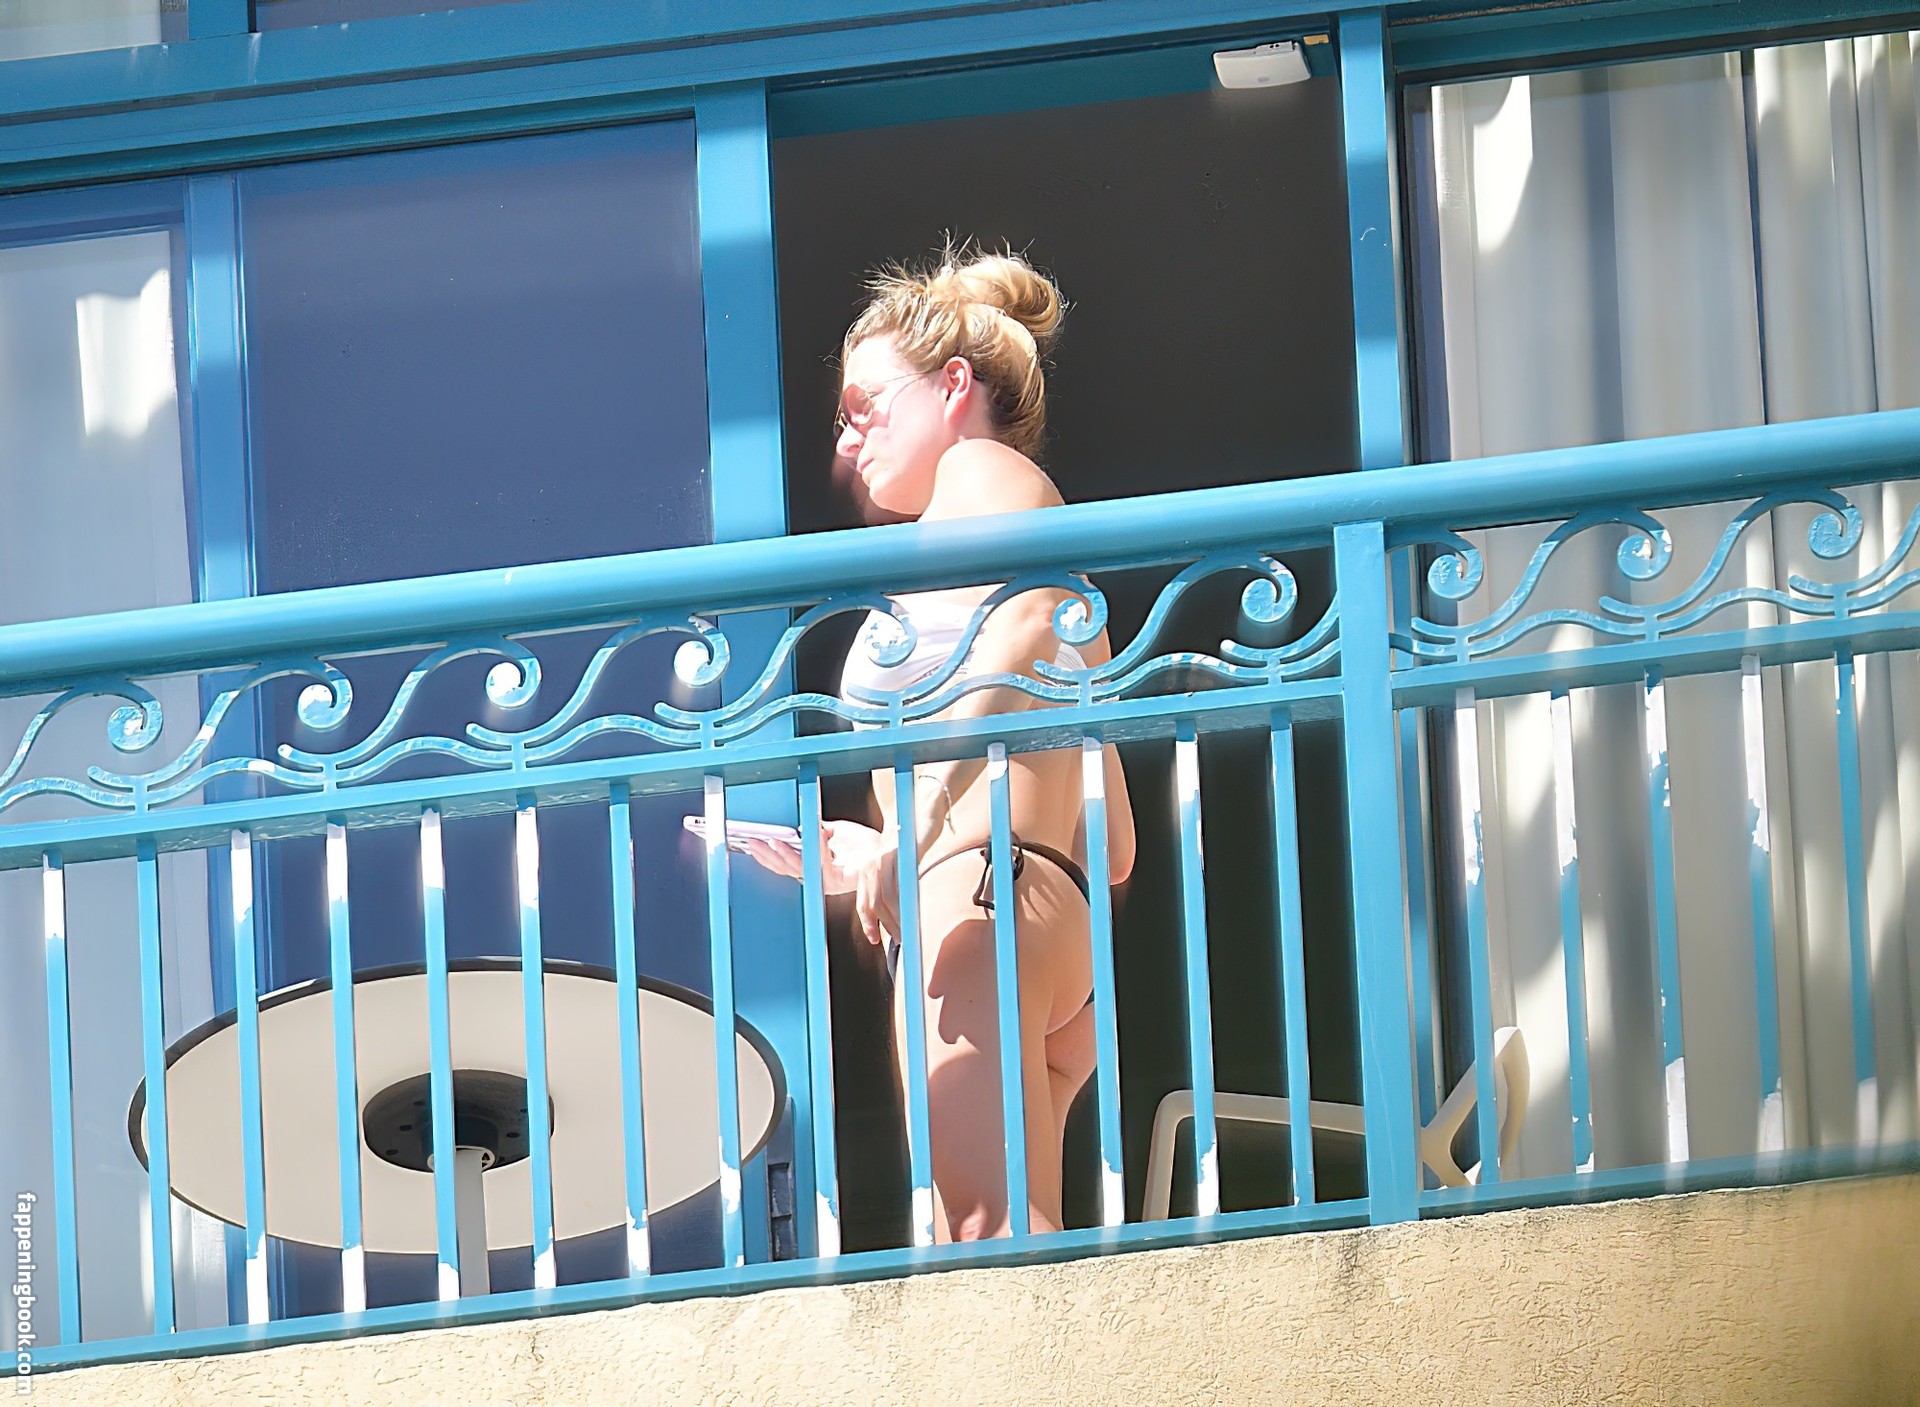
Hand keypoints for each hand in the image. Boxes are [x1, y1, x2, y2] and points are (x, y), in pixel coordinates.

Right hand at [740, 820, 882, 897]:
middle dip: (766, 855)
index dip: (766, 855)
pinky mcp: (839, 880)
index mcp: (813, 867)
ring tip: (772, 842)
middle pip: (785, 868)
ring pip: (799, 869)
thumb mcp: (833, 831)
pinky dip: (814, 848)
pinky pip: (822, 864)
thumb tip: (798, 826)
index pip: (783, 863)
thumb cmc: (864, 843)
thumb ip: (815, 830)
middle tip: (751, 842)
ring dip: (784, 854)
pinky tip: (808, 836)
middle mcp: (817, 877)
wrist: (887, 851)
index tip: (750, 843)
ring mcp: (827, 881)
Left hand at [853, 837, 900, 948]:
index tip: (874, 940)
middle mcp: (870, 866)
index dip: (868, 923)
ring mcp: (881, 862)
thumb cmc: (910, 842)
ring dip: (895, 921)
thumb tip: (899, 912)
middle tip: (899, 940)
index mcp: (867, 870)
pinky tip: (910, 916)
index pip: (864, 903)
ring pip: (884, 900)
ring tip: (906, 934)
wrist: (917, 815)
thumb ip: (892, 884)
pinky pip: (896, 888)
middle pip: (873, 905)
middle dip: (884, 926)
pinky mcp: (895, 858)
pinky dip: (902, 906)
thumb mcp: (896, 865)